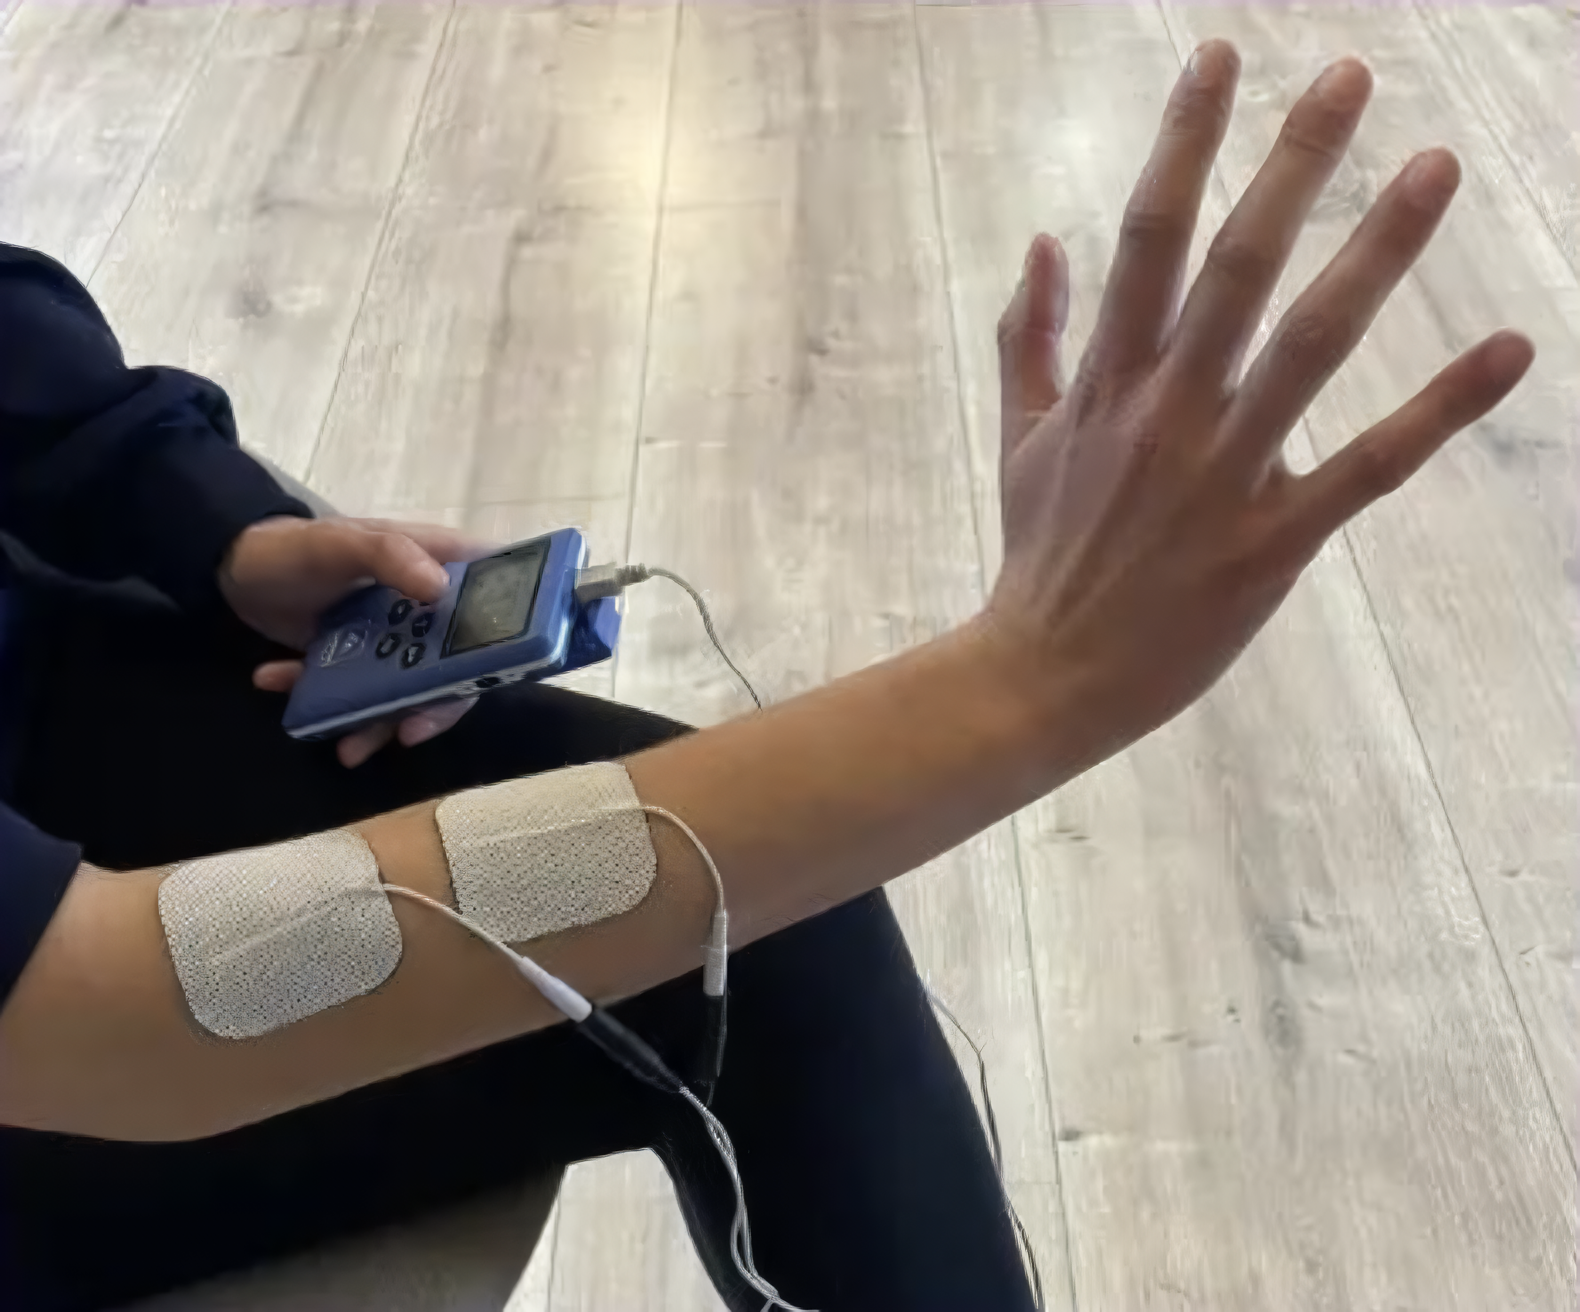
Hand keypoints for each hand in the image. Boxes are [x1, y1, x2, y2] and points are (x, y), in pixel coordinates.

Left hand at [220, 516, 494, 766]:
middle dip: (433, 706)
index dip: (510, 637)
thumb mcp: (341, 542)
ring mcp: (392, 637)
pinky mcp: (358, 661)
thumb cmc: (294, 546)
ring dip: (378, 722)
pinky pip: (357, 695)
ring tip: (346, 744)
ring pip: (409, 690)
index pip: (495, 601)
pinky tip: (280, 683)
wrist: (230, 566)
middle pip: (458, 664)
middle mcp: (426, 606)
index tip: (490, 674)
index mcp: (438, 565)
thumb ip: (391, 555)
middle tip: (407, 731)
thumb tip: (441, 591)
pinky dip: (325, 705)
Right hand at [984, 43, 1531, 753]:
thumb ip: (1029, 337)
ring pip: (1306, 348)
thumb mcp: (1021, 437)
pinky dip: (1439, 409)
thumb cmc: (1041, 554)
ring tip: (1434, 168)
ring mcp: (1222, 477)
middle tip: (1349, 76)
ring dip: (1374, 254)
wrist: (1043, 675)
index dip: (1184, 142)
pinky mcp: (1272, 544)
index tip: (1221, 60)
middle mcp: (1166, 414)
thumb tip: (1041, 241)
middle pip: (1235, 268)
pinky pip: (1368, 468)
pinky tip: (1508, 348)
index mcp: (1108, 384)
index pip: (1146, 239)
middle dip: (1291, 165)